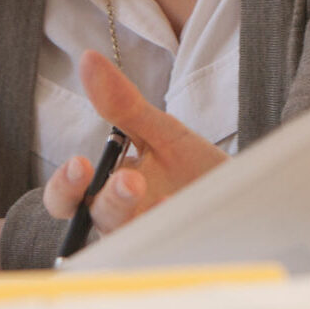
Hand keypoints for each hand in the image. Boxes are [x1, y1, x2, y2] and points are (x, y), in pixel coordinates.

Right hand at [42, 50, 227, 234]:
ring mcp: (152, 238)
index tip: (80, 165)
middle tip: (129, 182)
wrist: (243, 191)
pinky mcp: (181, 248)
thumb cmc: (191, 166)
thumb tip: (89, 59)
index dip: (65, 187)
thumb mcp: (159, 130)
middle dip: (108, 201)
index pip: (66, 199)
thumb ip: (122, 103)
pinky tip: (185, 209)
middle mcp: (122, 220)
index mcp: (106, 191)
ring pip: (130, 239)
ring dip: (145, 218)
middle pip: (95, 222)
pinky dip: (175, 230)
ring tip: (162, 197)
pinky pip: (170, 249)